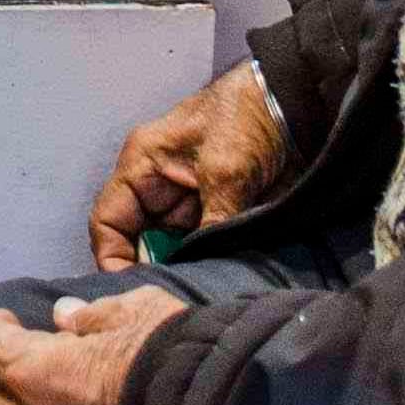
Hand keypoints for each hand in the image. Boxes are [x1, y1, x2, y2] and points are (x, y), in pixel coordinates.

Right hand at [89, 63, 289, 270]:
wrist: (297, 107)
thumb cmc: (247, 115)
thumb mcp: (225, 168)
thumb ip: (211, 222)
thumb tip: (201, 267)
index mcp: (142, 165)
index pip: (107, 221)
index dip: (111, 257)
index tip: (131, 289)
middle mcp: (159, 188)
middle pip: (138, 242)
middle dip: (151, 269)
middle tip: (171, 296)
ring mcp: (190, 204)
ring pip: (172, 250)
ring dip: (184, 269)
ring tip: (198, 289)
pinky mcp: (219, 214)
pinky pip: (203, 248)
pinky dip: (209, 264)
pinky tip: (219, 277)